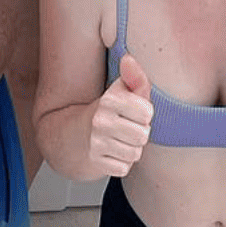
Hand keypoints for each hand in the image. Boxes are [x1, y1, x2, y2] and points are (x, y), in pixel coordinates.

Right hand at [90, 51, 154, 175]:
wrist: (79, 133)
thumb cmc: (112, 110)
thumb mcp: (124, 91)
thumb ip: (135, 76)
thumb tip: (128, 58)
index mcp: (110, 99)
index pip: (147, 113)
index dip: (145, 114)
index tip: (136, 111)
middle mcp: (100, 120)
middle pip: (143, 136)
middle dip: (140, 133)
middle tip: (129, 127)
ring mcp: (96, 142)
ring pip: (134, 154)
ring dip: (132, 149)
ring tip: (122, 139)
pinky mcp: (95, 162)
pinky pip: (124, 168)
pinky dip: (122, 163)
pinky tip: (114, 152)